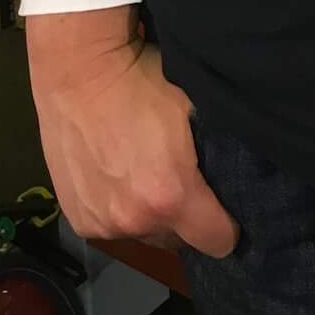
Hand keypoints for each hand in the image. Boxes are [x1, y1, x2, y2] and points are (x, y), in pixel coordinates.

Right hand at [26, 7, 237, 256]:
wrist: (78, 72)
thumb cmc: (142, 81)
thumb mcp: (194, 107)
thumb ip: (215, 150)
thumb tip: (237, 170)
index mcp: (171, 196)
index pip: (219, 242)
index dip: (228, 226)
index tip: (226, 208)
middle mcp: (135, 221)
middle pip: (178, 241)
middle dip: (186, 218)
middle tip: (183, 181)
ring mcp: (102, 223)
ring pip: (143, 233)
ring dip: (149, 214)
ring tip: (144, 174)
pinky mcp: (77, 219)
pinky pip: (111, 226)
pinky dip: (118, 209)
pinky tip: (116, 176)